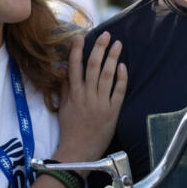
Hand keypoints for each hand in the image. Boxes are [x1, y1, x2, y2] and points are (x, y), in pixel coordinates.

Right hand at [55, 32, 126, 163]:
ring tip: (118, 44)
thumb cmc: (69, 131)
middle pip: (93, 66)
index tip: (81, 36)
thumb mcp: (63, 108)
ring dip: (112, 58)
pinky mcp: (112, 112)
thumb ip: (65, 89)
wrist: (78, 152)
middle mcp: (86, 96)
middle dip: (99, 48)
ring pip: (107, 75)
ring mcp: (100, 103)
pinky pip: (118, 91)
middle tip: (106, 34)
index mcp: (73, 94)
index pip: (74, 66)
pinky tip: (123, 66)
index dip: (77, 50)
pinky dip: (121, 78)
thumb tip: (65, 71)